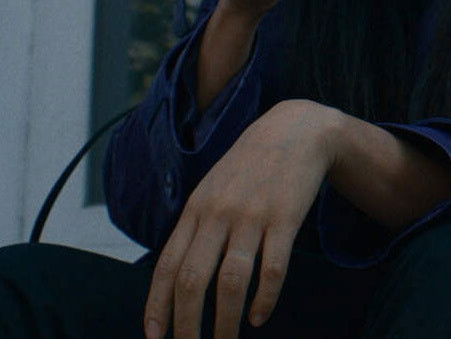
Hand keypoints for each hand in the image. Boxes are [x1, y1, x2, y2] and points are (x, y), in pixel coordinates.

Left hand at [143, 100, 343, 338]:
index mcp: (195, 210)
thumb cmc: (249, 168)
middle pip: (194, 280)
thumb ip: (195, 229)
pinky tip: (260, 317)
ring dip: (226, 321)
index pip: (167, 266)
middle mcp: (218, 214)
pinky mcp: (285, 218)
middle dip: (188, 324)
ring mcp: (252, 216)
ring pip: (232, 281)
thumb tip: (176, 278)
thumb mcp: (212, 190)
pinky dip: (264, 298)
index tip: (155, 338)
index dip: (158, 306)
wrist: (295, 132)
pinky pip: (272, 268)